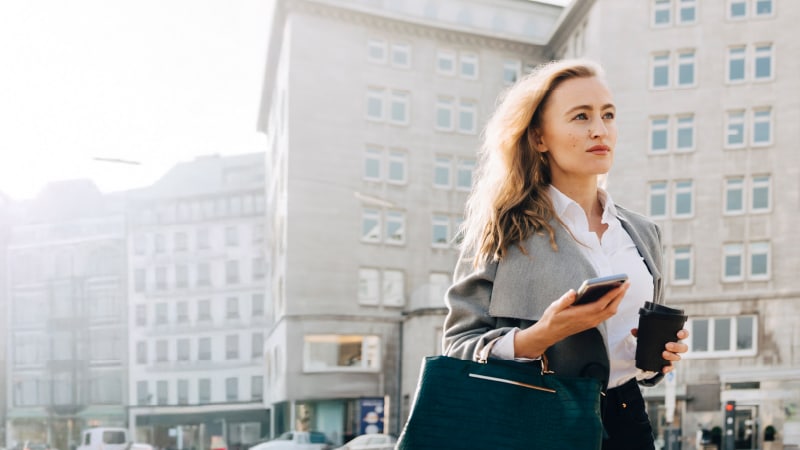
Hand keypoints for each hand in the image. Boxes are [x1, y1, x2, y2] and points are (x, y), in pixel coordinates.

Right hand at [513, 282, 628, 358]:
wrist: (549, 333)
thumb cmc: (552, 320)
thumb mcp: (554, 308)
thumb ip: (565, 300)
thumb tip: (573, 292)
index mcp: (581, 315)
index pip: (600, 305)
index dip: (612, 295)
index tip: (620, 286)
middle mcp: (589, 320)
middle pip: (610, 308)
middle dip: (619, 296)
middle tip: (626, 284)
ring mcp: (591, 322)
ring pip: (610, 312)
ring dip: (617, 301)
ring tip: (622, 289)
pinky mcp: (591, 323)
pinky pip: (606, 314)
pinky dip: (612, 305)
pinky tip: (612, 298)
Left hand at [631, 328, 689, 373]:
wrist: (650, 354)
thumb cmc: (653, 341)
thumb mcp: (648, 336)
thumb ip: (641, 333)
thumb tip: (633, 330)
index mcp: (674, 337)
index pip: (684, 334)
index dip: (683, 333)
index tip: (678, 334)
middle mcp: (677, 347)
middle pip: (683, 347)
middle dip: (676, 346)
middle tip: (667, 345)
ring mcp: (674, 356)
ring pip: (678, 357)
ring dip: (671, 356)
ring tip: (663, 354)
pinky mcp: (669, 364)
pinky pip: (671, 367)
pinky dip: (668, 368)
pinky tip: (664, 368)